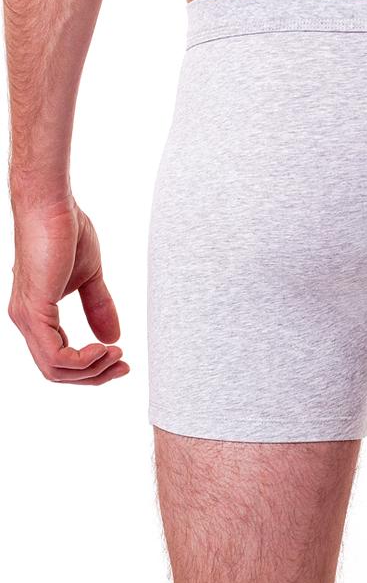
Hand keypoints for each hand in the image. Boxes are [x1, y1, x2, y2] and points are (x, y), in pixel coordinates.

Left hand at [8, 195, 129, 384]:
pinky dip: (82, 359)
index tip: (123, 359)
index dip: (92, 366)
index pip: (59, 358)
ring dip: (91, 369)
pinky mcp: (34, 310)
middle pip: (56, 371)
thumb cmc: (66, 231)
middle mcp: (27, 321)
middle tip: (124, 367)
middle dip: (94, 376)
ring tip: (116, 354)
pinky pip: (55, 354)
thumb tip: (113, 336)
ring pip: (54, 369)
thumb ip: (98, 306)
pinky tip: (103, 348)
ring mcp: (27, 318)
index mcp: (38, 314)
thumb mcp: (90, 277)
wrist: (52, 205)